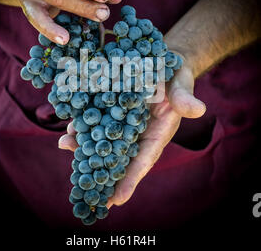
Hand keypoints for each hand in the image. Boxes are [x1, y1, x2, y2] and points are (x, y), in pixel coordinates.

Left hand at [58, 57, 205, 207]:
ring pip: (102, 140)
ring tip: (65, 144)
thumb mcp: (181, 85)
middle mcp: (137, 132)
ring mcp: (122, 122)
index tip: (116, 200)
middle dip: (100, 170)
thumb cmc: (175, 77)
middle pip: (118, 156)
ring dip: (84, 145)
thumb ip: (185, 98)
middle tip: (84, 188)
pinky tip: (69, 127)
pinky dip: (83, 126)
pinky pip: (96, 121)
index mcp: (157, 133)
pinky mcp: (111, 109)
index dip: (131, 179)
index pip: (144, 160)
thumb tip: (198, 110)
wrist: (160, 62)